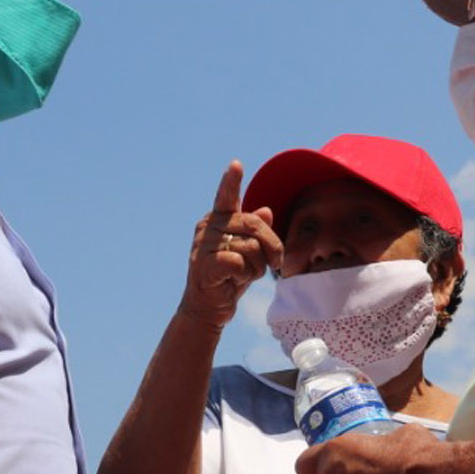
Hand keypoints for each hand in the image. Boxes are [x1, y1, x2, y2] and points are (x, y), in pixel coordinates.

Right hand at [178, 161, 283, 329]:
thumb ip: (255, 233)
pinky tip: (232, 282)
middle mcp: (208, 227)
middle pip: (255, 225)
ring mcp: (203, 245)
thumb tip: (266, 210)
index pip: (227, 197)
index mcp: (219, 220)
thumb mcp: (248, 253)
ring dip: (256, 268)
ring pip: (250, 247)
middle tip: (271, 265)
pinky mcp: (203, 264)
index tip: (236, 164)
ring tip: (242, 276)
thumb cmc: (230, 278)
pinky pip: (239, 263)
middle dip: (271, 247)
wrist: (208, 309)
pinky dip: (244, 276)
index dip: (232, 182)